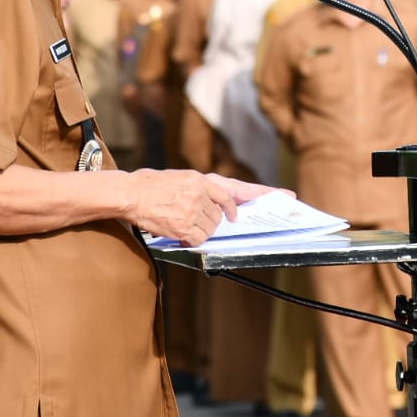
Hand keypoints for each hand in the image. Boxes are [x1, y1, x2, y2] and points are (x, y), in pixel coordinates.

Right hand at [125, 170, 290, 245]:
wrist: (132, 193)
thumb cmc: (156, 186)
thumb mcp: (185, 178)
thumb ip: (206, 190)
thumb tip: (226, 206)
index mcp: (203, 180)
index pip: (238, 189)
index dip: (263, 193)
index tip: (284, 196)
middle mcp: (202, 193)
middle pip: (223, 215)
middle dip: (213, 220)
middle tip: (191, 214)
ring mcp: (194, 210)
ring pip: (212, 228)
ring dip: (201, 229)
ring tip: (180, 218)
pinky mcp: (185, 226)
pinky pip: (199, 238)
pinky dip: (191, 238)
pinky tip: (178, 229)